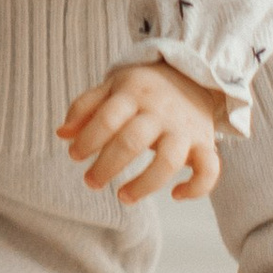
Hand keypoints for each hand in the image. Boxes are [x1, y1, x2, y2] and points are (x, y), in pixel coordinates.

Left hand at [57, 57, 227, 202]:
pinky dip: (196, 188)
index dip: (87, 140)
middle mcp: (160, 112)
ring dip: (144, 185)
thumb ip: (85, 107)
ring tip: (123, 197)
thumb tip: (62, 134)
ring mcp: (184, 129)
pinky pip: (210, 169)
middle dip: (106, 167)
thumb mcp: (113, 87)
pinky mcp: (205, 143)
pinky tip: (176, 195)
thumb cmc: (144, 88)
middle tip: (91, 182)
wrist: (193, 74)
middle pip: (131, 142)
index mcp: (134, 95)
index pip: (107, 119)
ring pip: (168, 161)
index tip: (75, 155)